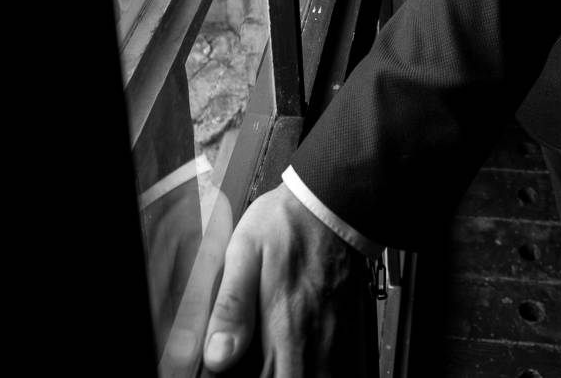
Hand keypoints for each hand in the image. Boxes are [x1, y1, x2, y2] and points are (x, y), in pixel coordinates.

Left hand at [202, 183, 370, 375]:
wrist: (331, 201)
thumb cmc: (286, 222)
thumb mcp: (245, 252)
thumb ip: (232, 306)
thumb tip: (216, 355)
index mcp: (284, 327)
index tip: (232, 371)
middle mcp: (312, 341)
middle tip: (255, 364)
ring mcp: (332, 339)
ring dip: (293, 374)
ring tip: (275, 362)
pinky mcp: (344, 329)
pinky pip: (336, 367)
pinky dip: (317, 370)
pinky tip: (297, 358)